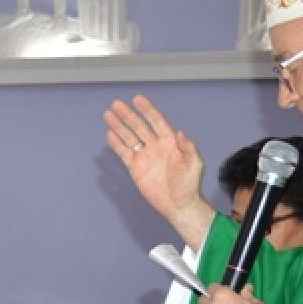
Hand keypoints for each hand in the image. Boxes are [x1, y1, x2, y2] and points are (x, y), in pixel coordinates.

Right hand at [103, 96, 212, 236]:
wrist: (179, 204)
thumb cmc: (190, 184)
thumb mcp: (194, 164)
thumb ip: (188, 148)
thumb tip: (180, 132)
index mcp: (170, 142)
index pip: (156, 121)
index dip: (147, 110)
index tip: (137, 99)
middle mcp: (155, 146)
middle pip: (138, 126)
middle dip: (127, 115)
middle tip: (116, 104)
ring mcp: (144, 156)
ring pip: (129, 137)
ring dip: (118, 126)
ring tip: (108, 114)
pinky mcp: (135, 168)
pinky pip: (124, 153)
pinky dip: (117, 144)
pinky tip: (110, 134)